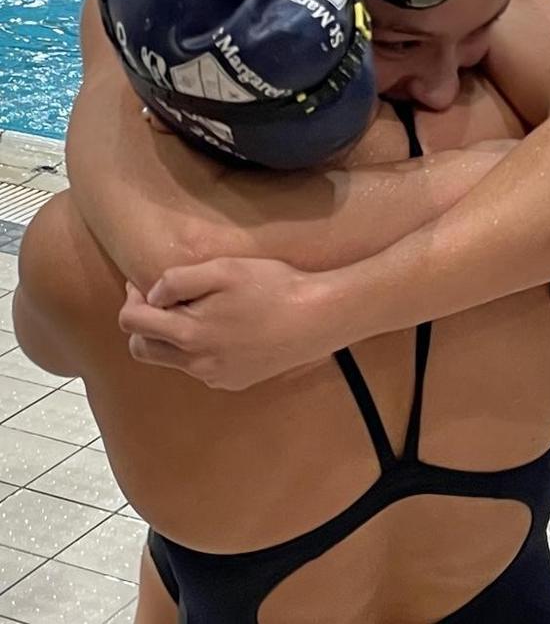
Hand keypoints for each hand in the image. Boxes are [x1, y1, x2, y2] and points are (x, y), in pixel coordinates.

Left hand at [119, 258, 338, 389]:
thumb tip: (151, 295)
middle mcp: (196, 364)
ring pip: (172, 360)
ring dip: (171, 337)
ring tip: (199, 310)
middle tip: (164, 299)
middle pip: (142, 349)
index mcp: (188, 334)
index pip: (131, 324)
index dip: (132, 299)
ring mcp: (215, 377)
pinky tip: (225, 327)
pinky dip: (199, 349)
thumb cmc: (272, 287)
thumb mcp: (223, 269)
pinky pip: (200, 368)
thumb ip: (177, 281)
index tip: (146, 285)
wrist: (317, 318)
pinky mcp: (234, 382)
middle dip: (143, 323)